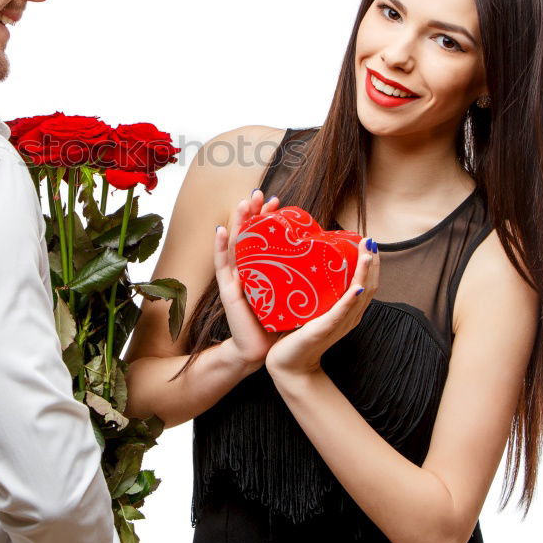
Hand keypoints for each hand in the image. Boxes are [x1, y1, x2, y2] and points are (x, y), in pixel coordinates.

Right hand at [214, 189, 282, 370]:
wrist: (260, 350)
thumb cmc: (275, 322)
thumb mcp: (289, 294)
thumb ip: (298, 277)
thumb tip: (322, 260)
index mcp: (261, 269)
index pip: (263, 238)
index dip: (268, 219)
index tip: (278, 202)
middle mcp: (246, 269)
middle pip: (247, 234)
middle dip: (252, 212)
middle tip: (259, 193)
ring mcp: (235, 278)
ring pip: (234, 243)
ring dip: (237, 221)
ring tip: (242, 202)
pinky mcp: (228, 291)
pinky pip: (222, 265)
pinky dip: (220, 247)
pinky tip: (221, 230)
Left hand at [264, 238, 379, 377]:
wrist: (290, 366)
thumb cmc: (298, 335)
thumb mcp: (313, 308)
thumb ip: (317, 291)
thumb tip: (310, 263)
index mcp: (348, 311)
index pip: (367, 283)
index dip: (370, 264)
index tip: (368, 242)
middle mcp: (349, 317)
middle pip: (369, 287)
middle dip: (371, 263)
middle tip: (370, 241)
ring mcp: (339, 323)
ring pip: (359, 296)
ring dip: (365, 274)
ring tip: (368, 255)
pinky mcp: (324, 329)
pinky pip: (341, 313)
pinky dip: (351, 300)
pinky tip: (357, 287)